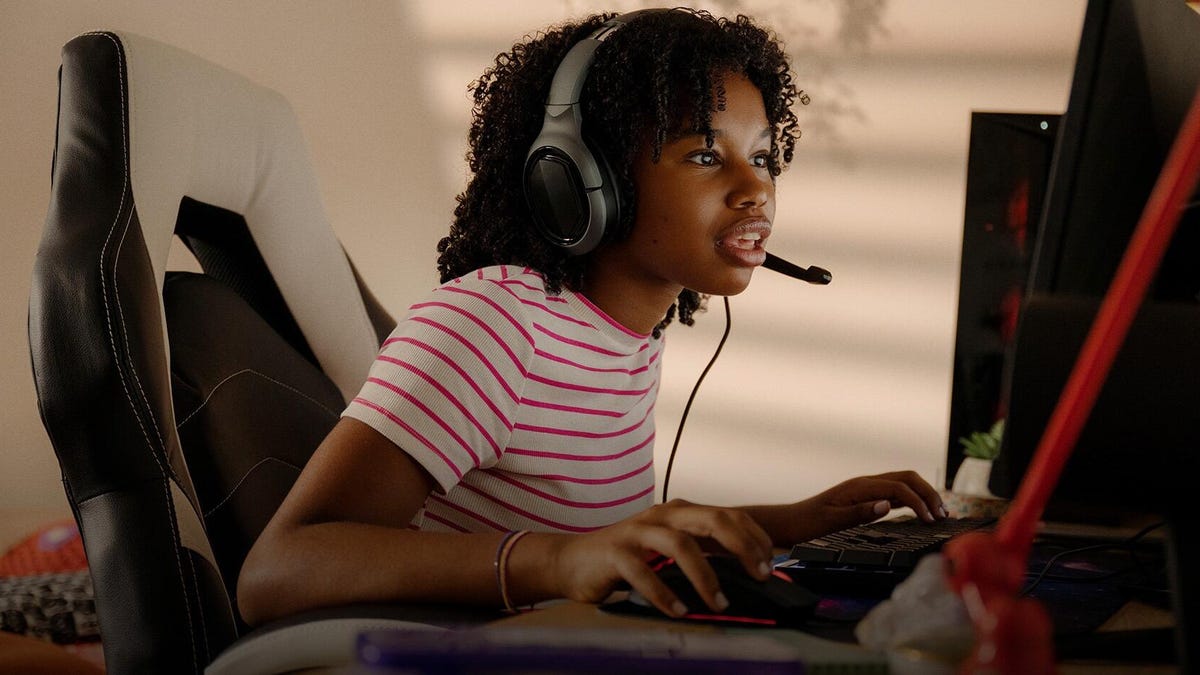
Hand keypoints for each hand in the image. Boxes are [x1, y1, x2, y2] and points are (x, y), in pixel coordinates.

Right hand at [541, 499, 773, 618]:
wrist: (571, 561)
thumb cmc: (625, 559)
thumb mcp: (667, 551)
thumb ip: (700, 554)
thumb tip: (744, 574)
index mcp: (679, 512)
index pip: (729, 514)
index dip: (755, 536)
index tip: (772, 562)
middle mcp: (662, 515)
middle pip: (712, 519)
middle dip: (742, 546)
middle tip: (760, 575)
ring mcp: (637, 532)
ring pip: (681, 545)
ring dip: (705, 576)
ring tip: (720, 603)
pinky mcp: (615, 552)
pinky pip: (644, 572)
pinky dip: (665, 594)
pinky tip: (679, 611)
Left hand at [800, 470, 947, 536]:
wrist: (791, 522)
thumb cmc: (808, 523)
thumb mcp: (832, 522)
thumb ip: (860, 513)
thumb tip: (888, 505)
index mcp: (859, 487)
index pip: (898, 488)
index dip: (918, 502)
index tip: (930, 520)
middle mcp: (865, 483)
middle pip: (906, 477)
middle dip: (928, 492)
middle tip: (943, 514)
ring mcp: (866, 488)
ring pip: (902, 482)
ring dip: (922, 494)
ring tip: (939, 513)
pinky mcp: (865, 497)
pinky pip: (894, 492)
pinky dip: (911, 499)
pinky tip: (920, 512)